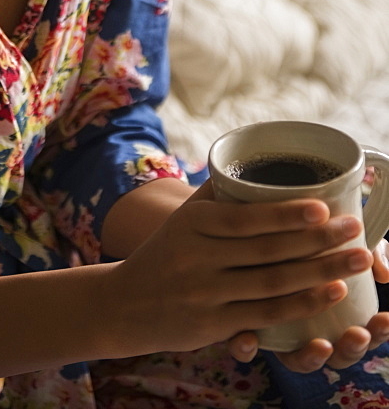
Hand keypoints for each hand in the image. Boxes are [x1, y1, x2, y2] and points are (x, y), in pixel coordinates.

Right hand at [106, 179, 375, 359]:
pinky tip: (331, 294)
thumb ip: (217, 192)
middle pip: (268, 250)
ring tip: (357, 259)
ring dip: (321, 272)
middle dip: (318, 240)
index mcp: (192, 223)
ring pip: (274, 283)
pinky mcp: (215, 326)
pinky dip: (302, 304)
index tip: (323, 205)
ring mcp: (207, 295)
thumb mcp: (183, 217)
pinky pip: (267, 315)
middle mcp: (198, 258)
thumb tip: (253, 156)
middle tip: (355, 228)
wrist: (125, 302)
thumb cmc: (166, 251)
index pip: (246, 218)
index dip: (286, 214)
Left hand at [228, 240, 388, 370]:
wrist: (242, 218)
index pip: (359, 331)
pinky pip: (242, 346)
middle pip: (336, 354)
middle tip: (359, 334)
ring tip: (323, 347)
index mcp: (331, 309)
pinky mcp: (238, 319)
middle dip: (351, 349)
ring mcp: (275, 328)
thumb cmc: (300, 231)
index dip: (376, 332)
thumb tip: (383, 271)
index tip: (384, 320)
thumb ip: (362, 248)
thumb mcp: (333, 237)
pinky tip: (248, 339)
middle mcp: (306, 326)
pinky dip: (246, 348)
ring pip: (296, 358)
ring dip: (310, 358)